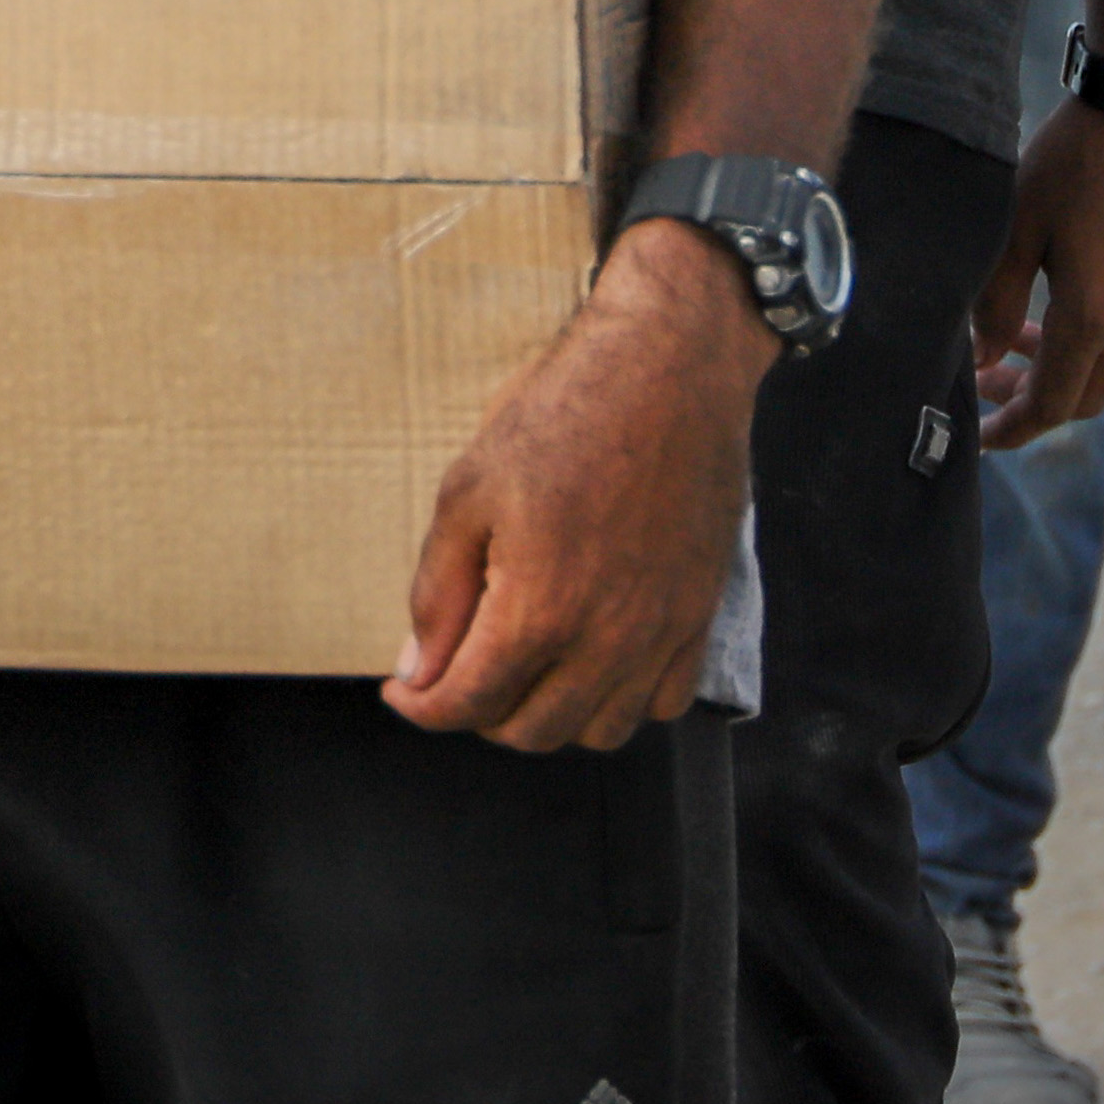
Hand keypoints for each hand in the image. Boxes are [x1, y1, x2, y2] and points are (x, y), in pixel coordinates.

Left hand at [388, 223, 766, 751]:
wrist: (667, 371)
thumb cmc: (564, 416)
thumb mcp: (468, 492)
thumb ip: (440, 592)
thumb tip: (418, 667)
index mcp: (540, 610)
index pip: (469, 704)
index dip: (422, 708)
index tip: (405, 692)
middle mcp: (607, 639)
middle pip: (531, 731)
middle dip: (480, 712)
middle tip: (458, 669)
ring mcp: (661, 632)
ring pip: (599, 731)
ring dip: (550, 714)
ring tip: (523, 666)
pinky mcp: (699, 615)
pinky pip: (665, 702)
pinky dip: (622, 699)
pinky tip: (593, 658)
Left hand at [974, 104, 1103, 442]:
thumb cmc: (1070, 163)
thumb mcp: (1011, 229)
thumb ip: (992, 304)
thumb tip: (981, 359)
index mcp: (1095, 318)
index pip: (1053, 404)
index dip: (1015, 427)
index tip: (984, 437)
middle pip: (1090, 397)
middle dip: (1036, 399)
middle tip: (991, 376)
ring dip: (1076, 371)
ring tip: (1024, 339)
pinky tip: (1086, 315)